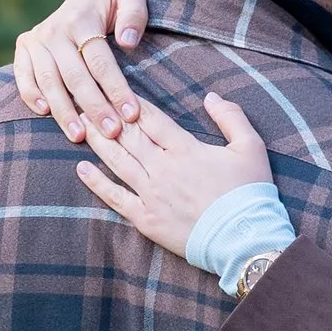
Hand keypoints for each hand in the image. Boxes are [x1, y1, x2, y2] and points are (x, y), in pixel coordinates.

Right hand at [13, 0, 149, 139]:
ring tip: (80, 136)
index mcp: (80, 17)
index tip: (132, 114)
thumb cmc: (113, 4)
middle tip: (112, 132)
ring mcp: (36, 39)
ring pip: (49, 82)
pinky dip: (31, 95)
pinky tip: (45, 114)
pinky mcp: (24, 48)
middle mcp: (54, 29)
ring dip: (64, 112)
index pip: (100, 61)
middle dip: (94, 107)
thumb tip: (127, 42)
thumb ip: (134, 13)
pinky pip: (23, 77)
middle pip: (75, 77)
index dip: (116, 89)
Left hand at [74, 92, 273, 261]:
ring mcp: (151, 195)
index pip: (151, 119)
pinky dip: (97, 183)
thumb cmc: (250, 194)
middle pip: (128, 137)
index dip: (132, 103)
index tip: (116, 90)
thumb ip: (231, 117)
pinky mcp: (146, 219)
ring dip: (98, 142)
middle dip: (107, 117)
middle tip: (87, 100)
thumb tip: (211, 97)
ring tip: (80, 125)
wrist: (244, 240)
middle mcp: (163, 168)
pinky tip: (82, 169)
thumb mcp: (251, 147)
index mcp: (185, 149)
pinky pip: (115, 198)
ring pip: (118, 162)